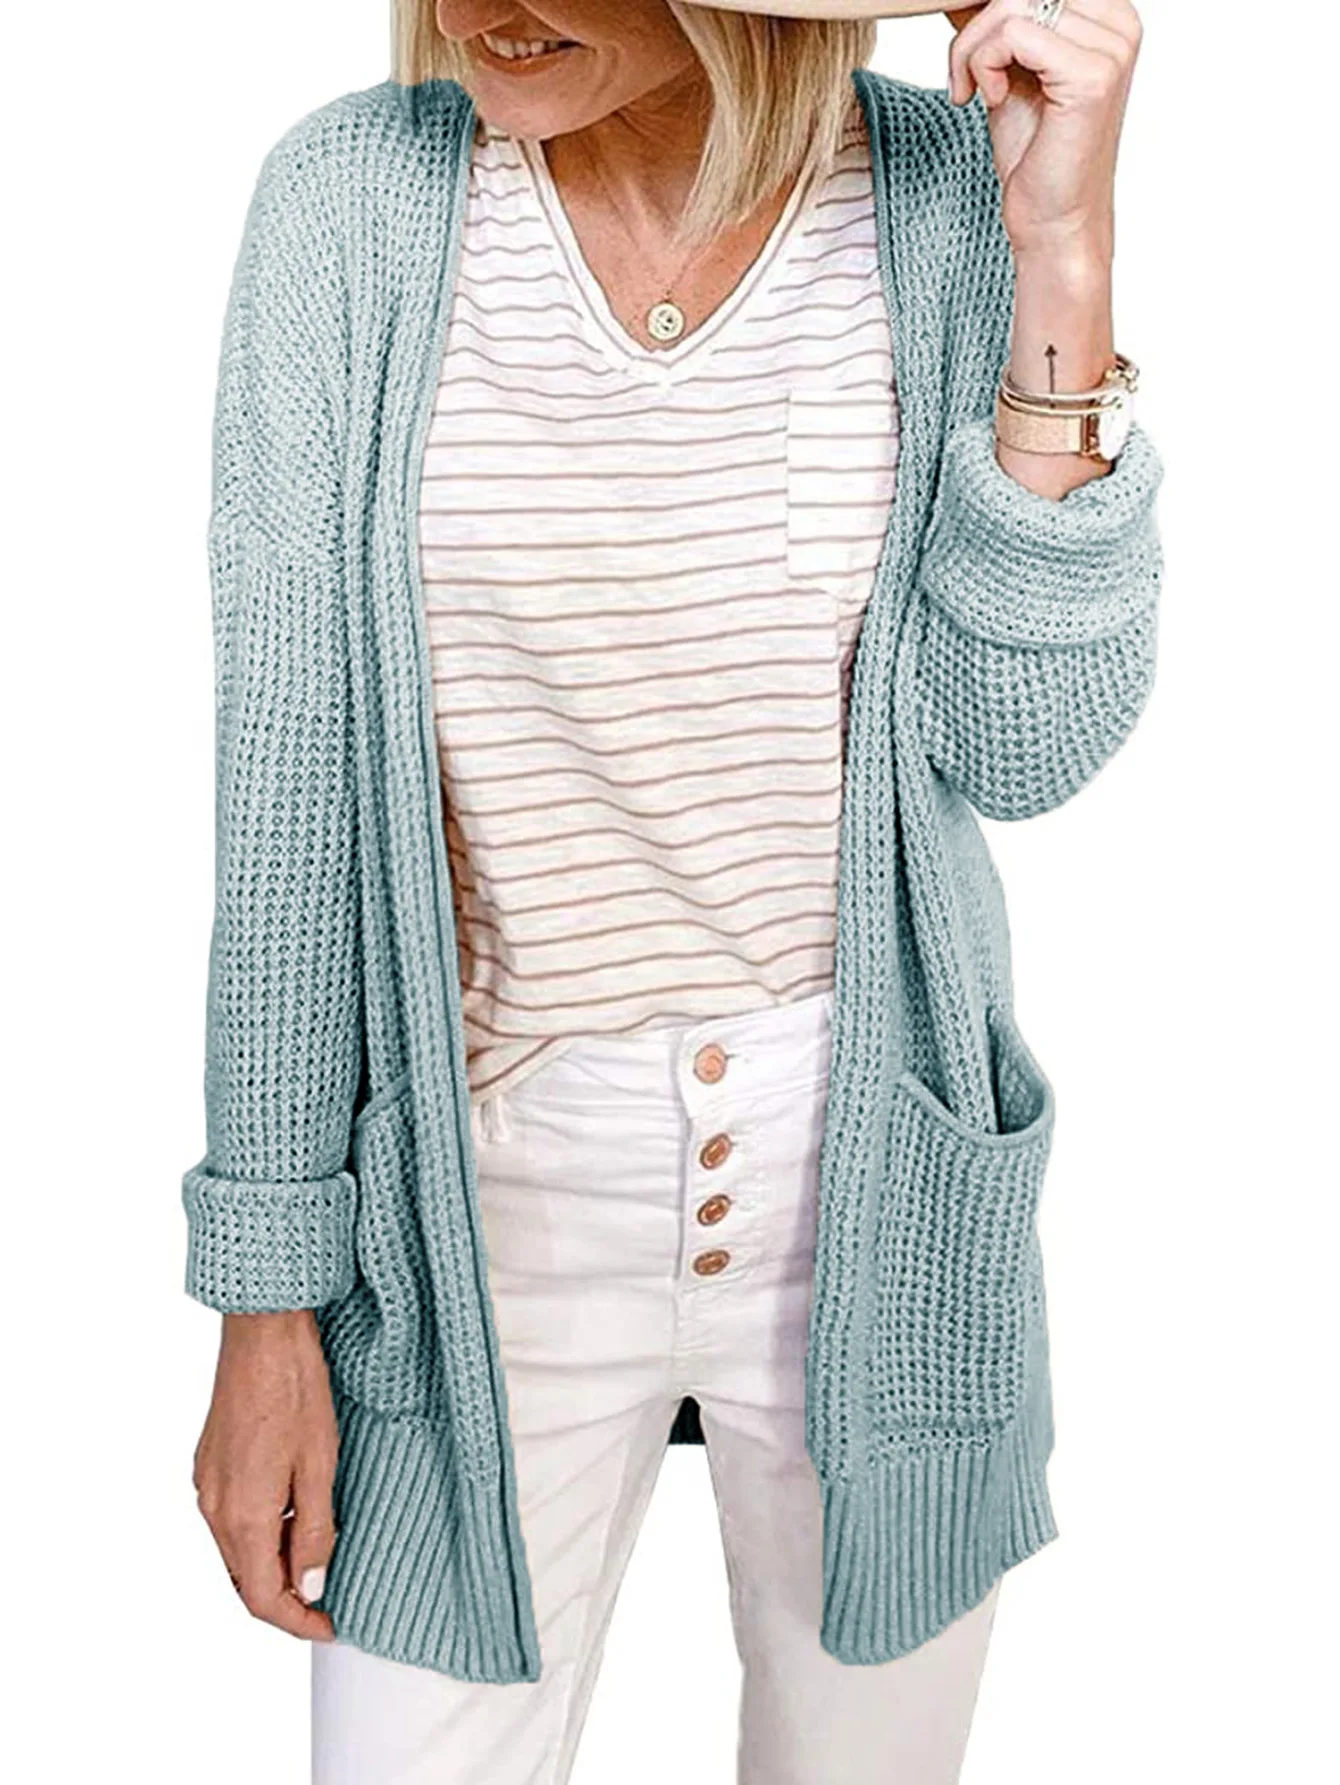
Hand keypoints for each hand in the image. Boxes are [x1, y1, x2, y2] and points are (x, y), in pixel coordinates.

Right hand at [193, 1310, 338, 1642]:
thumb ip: (315, 1531)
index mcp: (243, 1514)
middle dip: (285, 1599)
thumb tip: (312, 1586)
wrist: (263, 1333)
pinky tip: (293, 1522)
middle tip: (329, 1602)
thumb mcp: (321, 1464)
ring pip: (237, 1552)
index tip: (330, 1627)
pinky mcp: (208, 1465)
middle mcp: (214, 1506)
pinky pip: (231, 1521)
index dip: (297, 1622)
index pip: (261, 1597)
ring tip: (319, 1562)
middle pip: (244, 1580)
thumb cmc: (296, 1388)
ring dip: (273, 1567)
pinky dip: (260, 1537)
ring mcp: (206, 1485)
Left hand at [946, 1, 1142, 261]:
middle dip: (976, 25)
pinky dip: (983, 65)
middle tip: (962, 77)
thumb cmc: (1034, 151)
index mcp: (1108, 13)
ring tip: (971, 89)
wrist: (1052, 219)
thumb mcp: (1010, 64)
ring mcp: (1111, 48)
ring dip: (972, 48)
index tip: (972, 55)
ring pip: (1011, 4)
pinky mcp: (1091, 76)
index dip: (989, 12)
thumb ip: (999, 20)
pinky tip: (991, 100)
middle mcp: (1120, 22)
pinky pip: (1012, 34)